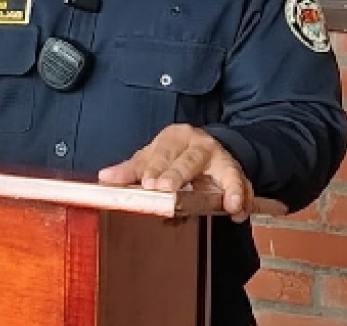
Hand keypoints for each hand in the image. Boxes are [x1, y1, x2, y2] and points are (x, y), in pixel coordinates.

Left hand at [98, 123, 253, 221]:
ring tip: (227, 203)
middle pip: (188, 160)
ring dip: (225, 186)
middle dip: (178, 175)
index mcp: (173, 137)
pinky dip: (241, 195)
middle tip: (166, 189)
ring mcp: (219, 156)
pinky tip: (237, 209)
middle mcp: (198, 143)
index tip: (147, 183)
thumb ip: (131, 170)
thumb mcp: (151, 158)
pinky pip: (241, 183)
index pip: (161, 153)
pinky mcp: (235, 171)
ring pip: (223, 169)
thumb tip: (105, 178)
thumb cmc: (173, 154)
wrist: (207, 146)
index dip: (154, 168)